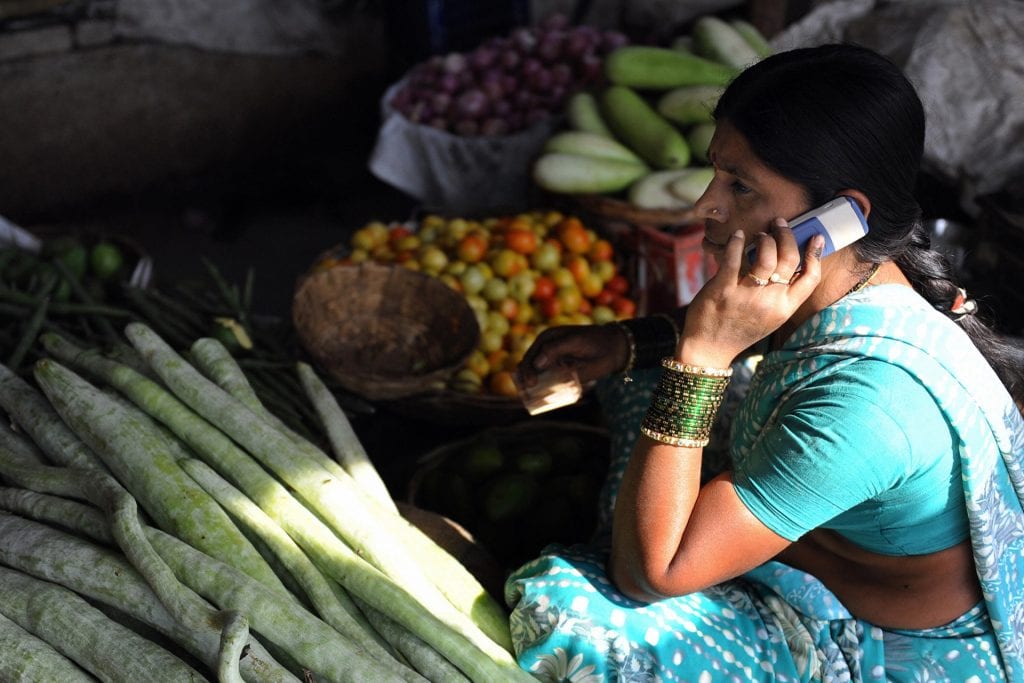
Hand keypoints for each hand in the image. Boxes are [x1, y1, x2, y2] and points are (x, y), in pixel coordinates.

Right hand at [515, 323, 628, 388]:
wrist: (615, 349)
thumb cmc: (597, 344)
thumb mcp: (576, 342)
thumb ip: (556, 349)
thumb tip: (537, 363)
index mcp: (548, 338)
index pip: (531, 355)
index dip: (528, 369)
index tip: (531, 383)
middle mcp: (547, 349)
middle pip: (529, 366)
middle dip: (526, 379)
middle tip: (529, 392)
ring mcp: (553, 361)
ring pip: (535, 374)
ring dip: (531, 384)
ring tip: (529, 397)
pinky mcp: (561, 371)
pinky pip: (547, 380)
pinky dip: (541, 388)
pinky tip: (539, 397)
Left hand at [680, 220, 823, 366]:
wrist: (709, 349)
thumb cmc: (740, 329)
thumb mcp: (770, 318)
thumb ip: (782, 295)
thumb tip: (789, 265)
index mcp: (784, 309)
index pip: (810, 278)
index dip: (815, 254)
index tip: (815, 237)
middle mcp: (769, 302)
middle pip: (788, 259)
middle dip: (786, 235)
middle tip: (779, 224)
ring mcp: (746, 296)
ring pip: (766, 257)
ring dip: (764, 238)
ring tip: (759, 234)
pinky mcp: (722, 290)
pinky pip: (733, 259)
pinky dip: (736, 242)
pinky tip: (737, 235)